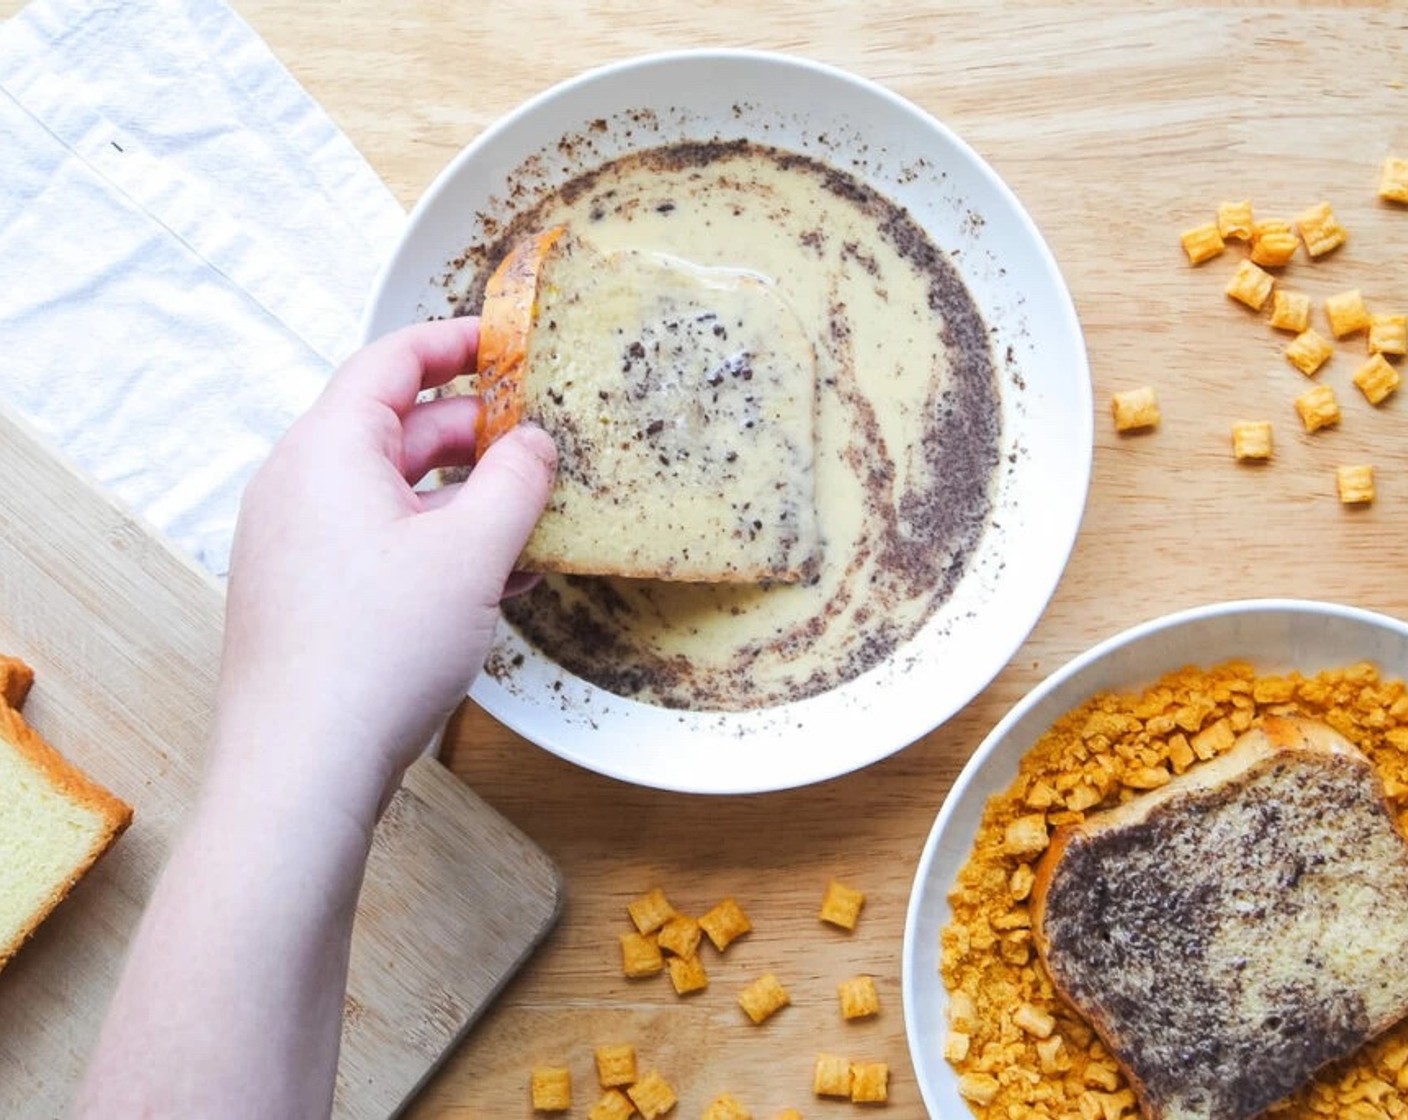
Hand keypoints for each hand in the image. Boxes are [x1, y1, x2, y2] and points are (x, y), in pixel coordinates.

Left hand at [208, 317, 554, 824]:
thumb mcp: (471, 554)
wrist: (302, 770)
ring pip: (397, 496)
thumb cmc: (373, 654)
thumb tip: (535, 445)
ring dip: (468, 501)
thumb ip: (515, 484)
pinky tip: (499, 577)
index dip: (455, 342)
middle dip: (478, 435)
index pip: (391, 362)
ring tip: (534, 519)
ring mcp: (302, 547)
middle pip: (399, 430)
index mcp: (327, 452)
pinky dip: (440, 548)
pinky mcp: (312, 599)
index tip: (508, 342)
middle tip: (542, 442)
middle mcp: (302, 488)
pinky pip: (384, 547)